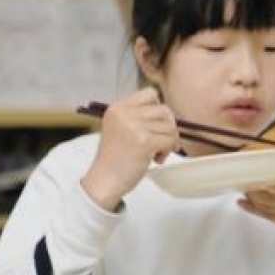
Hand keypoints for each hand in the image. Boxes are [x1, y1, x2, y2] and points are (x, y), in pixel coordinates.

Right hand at [82, 88, 178, 210]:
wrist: (104, 180)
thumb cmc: (116, 157)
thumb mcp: (121, 128)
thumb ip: (139, 116)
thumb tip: (170, 114)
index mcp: (118, 107)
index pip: (150, 93)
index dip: (159, 109)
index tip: (155, 125)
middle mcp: (124, 113)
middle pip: (164, 110)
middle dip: (168, 128)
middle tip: (161, 143)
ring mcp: (134, 126)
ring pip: (170, 127)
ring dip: (169, 141)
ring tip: (156, 154)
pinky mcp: (144, 141)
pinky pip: (170, 140)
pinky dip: (168, 150)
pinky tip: (157, 159)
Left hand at [238, 176, 274, 234]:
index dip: (273, 186)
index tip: (262, 178)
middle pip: (274, 200)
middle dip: (259, 191)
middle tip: (248, 182)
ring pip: (268, 208)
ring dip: (254, 199)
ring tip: (245, 189)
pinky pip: (266, 216)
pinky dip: (252, 209)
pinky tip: (242, 203)